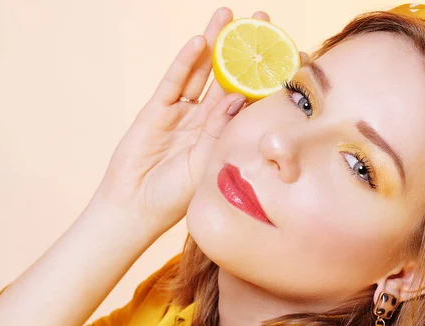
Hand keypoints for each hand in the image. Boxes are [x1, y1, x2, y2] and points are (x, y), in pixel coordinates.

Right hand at [91, 8, 252, 232]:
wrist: (136, 208)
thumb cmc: (176, 196)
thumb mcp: (208, 162)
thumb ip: (222, 130)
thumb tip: (241, 97)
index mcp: (224, 134)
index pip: (250, 98)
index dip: (266, 76)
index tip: (288, 52)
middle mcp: (206, 119)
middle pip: (228, 76)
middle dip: (243, 48)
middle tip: (260, 20)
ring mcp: (182, 112)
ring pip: (201, 72)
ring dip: (214, 43)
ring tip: (226, 15)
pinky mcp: (157, 109)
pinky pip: (174, 81)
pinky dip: (185, 62)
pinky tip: (198, 42)